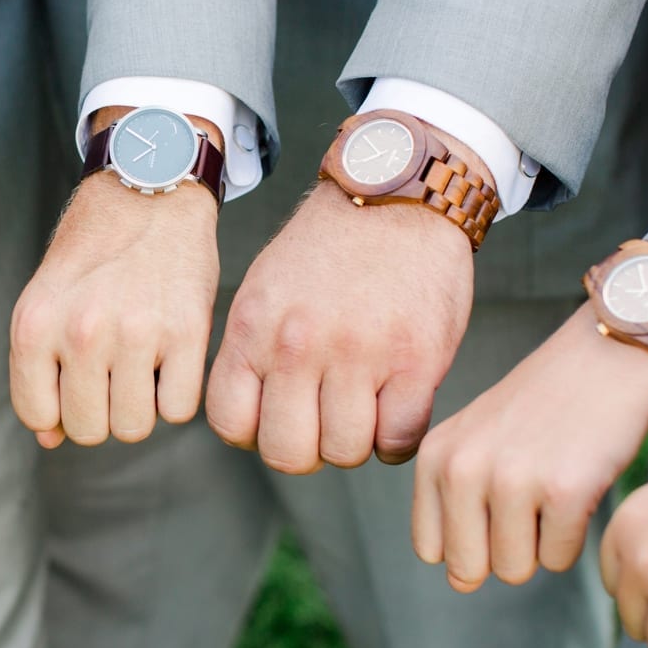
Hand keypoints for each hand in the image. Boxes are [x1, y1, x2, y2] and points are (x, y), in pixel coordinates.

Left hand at [9, 172, 218, 448]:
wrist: (150, 189)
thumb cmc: (92, 249)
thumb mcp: (46, 300)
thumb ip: (38, 369)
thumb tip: (48, 440)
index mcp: (34, 325)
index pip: (38, 416)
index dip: (58, 409)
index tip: (73, 383)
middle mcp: (80, 332)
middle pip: (89, 430)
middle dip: (101, 412)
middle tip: (111, 375)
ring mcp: (136, 333)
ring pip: (134, 427)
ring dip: (139, 406)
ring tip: (141, 366)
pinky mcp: (187, 331)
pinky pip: (178, 409)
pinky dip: (176, 395)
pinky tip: (170, 359)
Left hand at [206, 176, 474, 473]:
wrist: (396, 194)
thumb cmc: (329, 248)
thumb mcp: (265, 290)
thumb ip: (252, 350)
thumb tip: (248, 420)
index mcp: (253, 328)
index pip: (230, 424)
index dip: (254, 435)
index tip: (277, 419)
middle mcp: (298, 345)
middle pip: (288, 453)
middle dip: (306, 450)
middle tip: (322, 425)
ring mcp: (359, 354)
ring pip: (345, 452)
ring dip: (355, 442)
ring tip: (362, 410)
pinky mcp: (416, 360)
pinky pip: (398, 440)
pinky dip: (397, 440)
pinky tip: (395, 409)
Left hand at [413, 275, 647, 592]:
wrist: (608, 356)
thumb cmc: (542, 406)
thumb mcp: (474, 440)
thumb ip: (453, 505)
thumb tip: (460, 584)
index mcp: (434, 457)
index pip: (431, 548)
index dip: (468, 540)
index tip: (495, 505)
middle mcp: (463, 468)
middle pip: (468, 570)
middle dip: (503, 550)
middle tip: (528, 500)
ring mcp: (512, 479)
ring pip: (515, 569)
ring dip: (540, 543)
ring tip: (551, 488)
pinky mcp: (565, 490)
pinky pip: (560, 559)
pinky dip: (575, 536)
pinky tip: (579, 485)